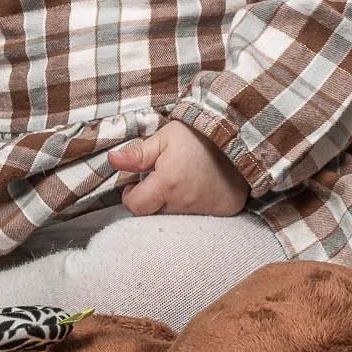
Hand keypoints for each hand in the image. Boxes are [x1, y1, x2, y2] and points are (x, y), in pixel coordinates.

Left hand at [108, 119, 248, 216]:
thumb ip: (137, 154)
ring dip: (172, 202)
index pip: (136, 207)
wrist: (240, 134)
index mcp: (167, 183)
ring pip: (175, 216)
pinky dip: (194, 205)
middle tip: (161, 178)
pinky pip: (198, 216)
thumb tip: (111, 161)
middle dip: (152, 198)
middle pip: (154, 213)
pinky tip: (199, 187)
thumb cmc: (199, 134)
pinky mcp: (221, 211)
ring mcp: (205, 210)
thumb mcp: (165, 137)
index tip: (136, 183)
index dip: (131, 195)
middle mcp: (184, 202)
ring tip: (181, 180)